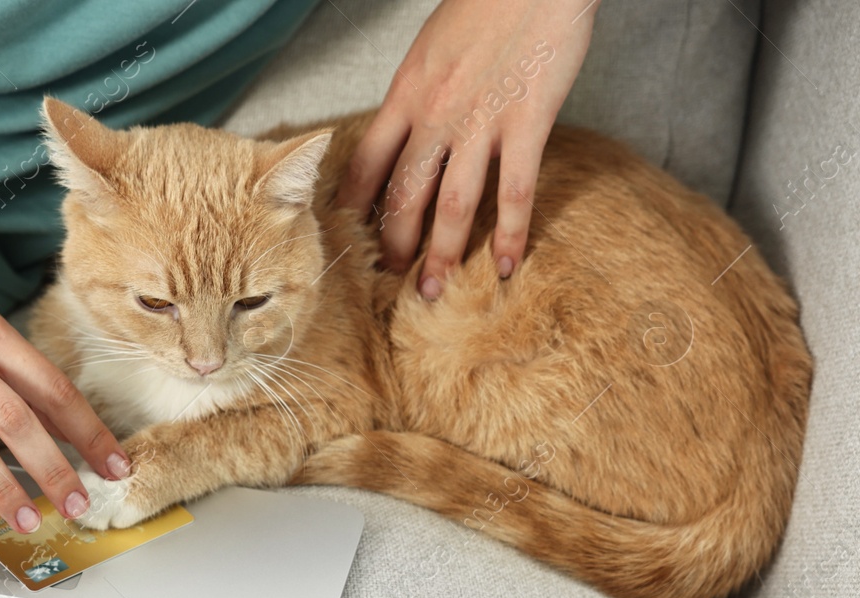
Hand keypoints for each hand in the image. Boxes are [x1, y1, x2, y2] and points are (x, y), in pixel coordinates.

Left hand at [335, 0, 597, 296]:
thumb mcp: (433, 46)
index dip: (354, 202)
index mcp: (408, 93)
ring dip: (441, 255)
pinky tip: (507, 266)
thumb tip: (414, 123)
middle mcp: (436, 115)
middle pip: (404, 194)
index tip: (347, 231)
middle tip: (388, 277)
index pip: (368, 160)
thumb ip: (422, 90)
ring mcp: (482, 123)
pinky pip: (516, 192)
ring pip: (452, 206)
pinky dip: (511, 234)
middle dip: (392, 243)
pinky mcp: (528, 124)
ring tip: (432, 290)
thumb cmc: (487, 2)